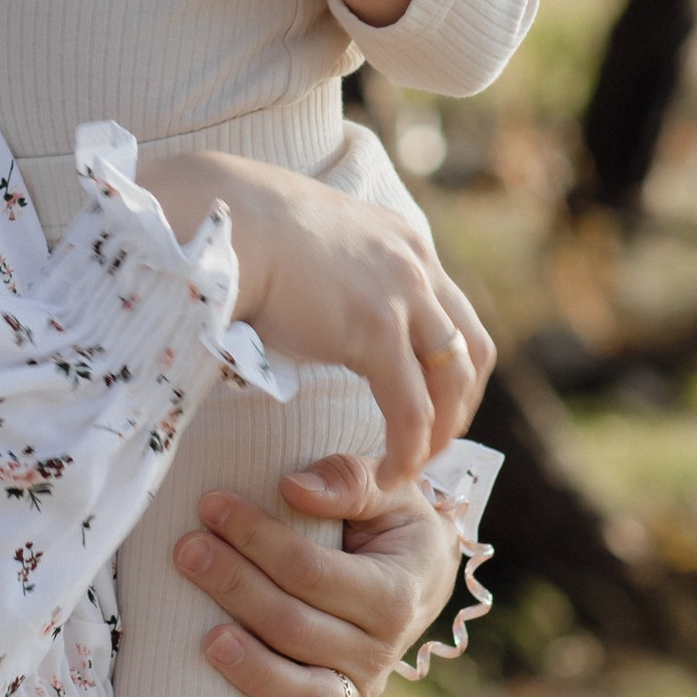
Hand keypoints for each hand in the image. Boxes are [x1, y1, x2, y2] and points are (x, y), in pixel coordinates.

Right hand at [146, 152, 492, 479]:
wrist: (225, 222)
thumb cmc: (244, 237)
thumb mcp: (313, 248)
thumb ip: (335, 280)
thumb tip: (317, 315)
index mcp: (403, 242)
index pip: (453, 313)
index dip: (450, 368)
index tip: (431, 405)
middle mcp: (416, 263)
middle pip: (472, 348)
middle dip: (460, 405)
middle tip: (433, 444)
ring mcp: (403, 292)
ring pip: (452, 380)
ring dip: (441, 432)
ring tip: (412, 466)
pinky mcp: (377, 327)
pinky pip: (411, 407)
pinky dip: (407, 448)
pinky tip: (388, 474)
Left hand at [175, 454, 462, 696]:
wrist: (420, 574)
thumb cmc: (388, 524)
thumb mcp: (386, 491)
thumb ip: (349, 480)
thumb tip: (291, 487)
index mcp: (393, 591)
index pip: (313, 571)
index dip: (259, 538)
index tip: (211, 505)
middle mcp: (381, 649)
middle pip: (295, 626)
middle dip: (235, 586)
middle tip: (186, 549)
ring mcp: (361, 688)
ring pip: (302, 690)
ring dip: (252, 668)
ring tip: (205, 638)